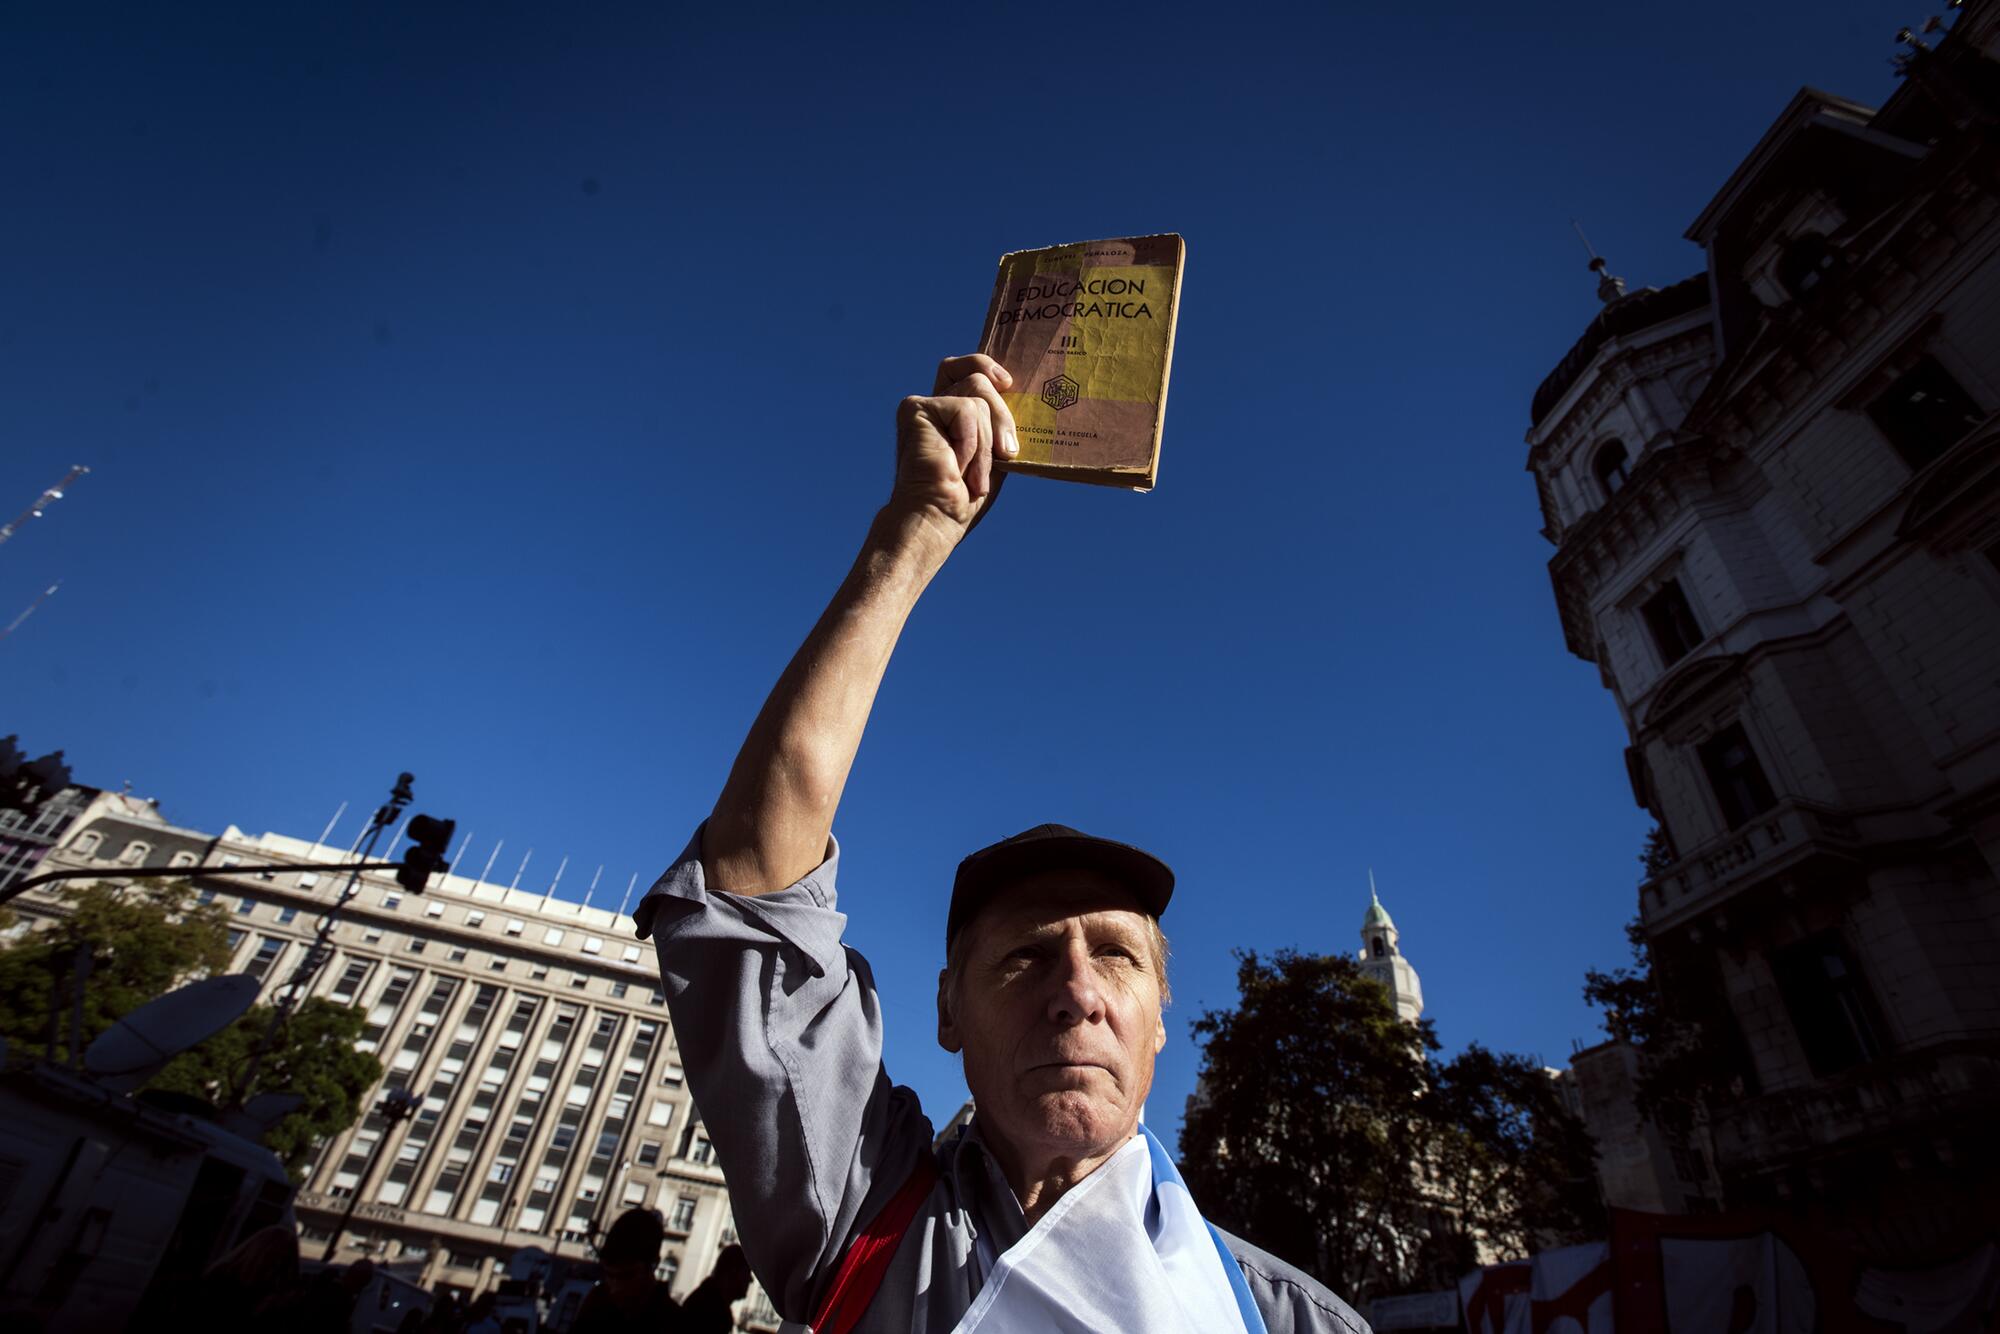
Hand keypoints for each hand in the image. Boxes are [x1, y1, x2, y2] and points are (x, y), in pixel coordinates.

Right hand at [888, 354, 1018, 547]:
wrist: (936, 518)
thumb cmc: (964, 497)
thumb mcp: (994, 454)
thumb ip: (1000, 424)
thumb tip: (1019, 395)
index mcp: (950, 413)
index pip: (967, 369)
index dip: (987, 365)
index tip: (1007, 382)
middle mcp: (934, 403)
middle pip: (978, 375)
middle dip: (1002, 414)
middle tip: (1006, 451)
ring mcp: (923, 404)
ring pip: (978, 395)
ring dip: (985, 441)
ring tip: (971, 473)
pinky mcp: (916, 408)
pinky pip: (966, 409)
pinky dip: (971, 443)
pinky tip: (956, 466)